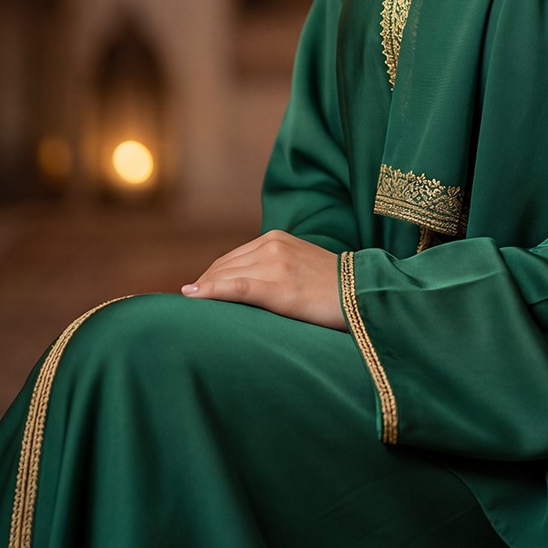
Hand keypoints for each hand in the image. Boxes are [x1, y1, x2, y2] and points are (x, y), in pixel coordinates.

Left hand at [181, 230, 345, 330]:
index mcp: (276, 239)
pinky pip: (235, 287)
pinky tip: (193, 297)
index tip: (196, 297)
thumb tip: (245, 289)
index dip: (210, 279)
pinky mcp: (277, 285)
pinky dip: (211, 291)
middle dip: (203, 285)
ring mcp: (274, 263)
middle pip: (223, 267)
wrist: (363, 294)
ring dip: (203, 291)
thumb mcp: (300, 266)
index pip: (231, 260)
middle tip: (186, 308)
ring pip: (225, 276)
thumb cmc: (333, 288)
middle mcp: (272, 245)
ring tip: (185, 309)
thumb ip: (273, 268)